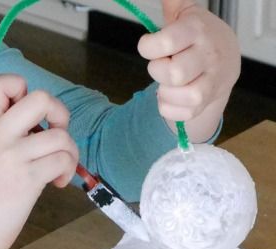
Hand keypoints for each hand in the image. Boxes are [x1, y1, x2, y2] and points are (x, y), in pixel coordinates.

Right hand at [0, 74, 78, 248]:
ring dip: (69, 152)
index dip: (20, 87)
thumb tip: (42, 127)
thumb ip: (4, 135)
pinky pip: (62, 160)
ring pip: (60, 135)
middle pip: (40, 98)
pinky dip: (67, 170)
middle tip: (55, 133)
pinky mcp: (27, 179)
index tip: (26, 114)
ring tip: (58, 168)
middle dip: (59, 112)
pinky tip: (56, 183)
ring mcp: (13, 157)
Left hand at [138, 1, 239, 127]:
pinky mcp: (206, 102)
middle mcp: (208, 55)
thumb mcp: (185, 15)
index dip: (148, 46)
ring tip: (167, 83)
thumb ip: (173, 2)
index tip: (148, 45)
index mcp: (197, 30)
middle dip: (158, 71)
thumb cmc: (197, 39)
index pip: (167, 41)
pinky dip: (169, 109)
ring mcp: (211, 80)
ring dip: (165, 93)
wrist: (225, 62)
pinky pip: (183, 113)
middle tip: (161, 65)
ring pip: (184, 95)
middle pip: (174, 73)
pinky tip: (171, 97)